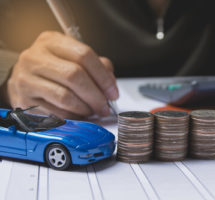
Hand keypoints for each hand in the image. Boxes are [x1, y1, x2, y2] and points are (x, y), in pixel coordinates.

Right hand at [4, 31, 118, 118]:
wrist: (22, 79)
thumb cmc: (53, 69)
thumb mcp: (73, 58)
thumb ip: (97, 66)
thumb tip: (111, 84)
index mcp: (51, 41)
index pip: (84, 55)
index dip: (103, 77)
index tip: (113, 92)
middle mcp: (35, 57)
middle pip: (75, 76)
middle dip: (96, 95)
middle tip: (105, 106)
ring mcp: (26, 79)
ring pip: (65, 97)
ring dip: (85, 108)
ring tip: (93, 111)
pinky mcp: (24, 101)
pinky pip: (56, 113)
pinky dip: (73, 117)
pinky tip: (79, 116)